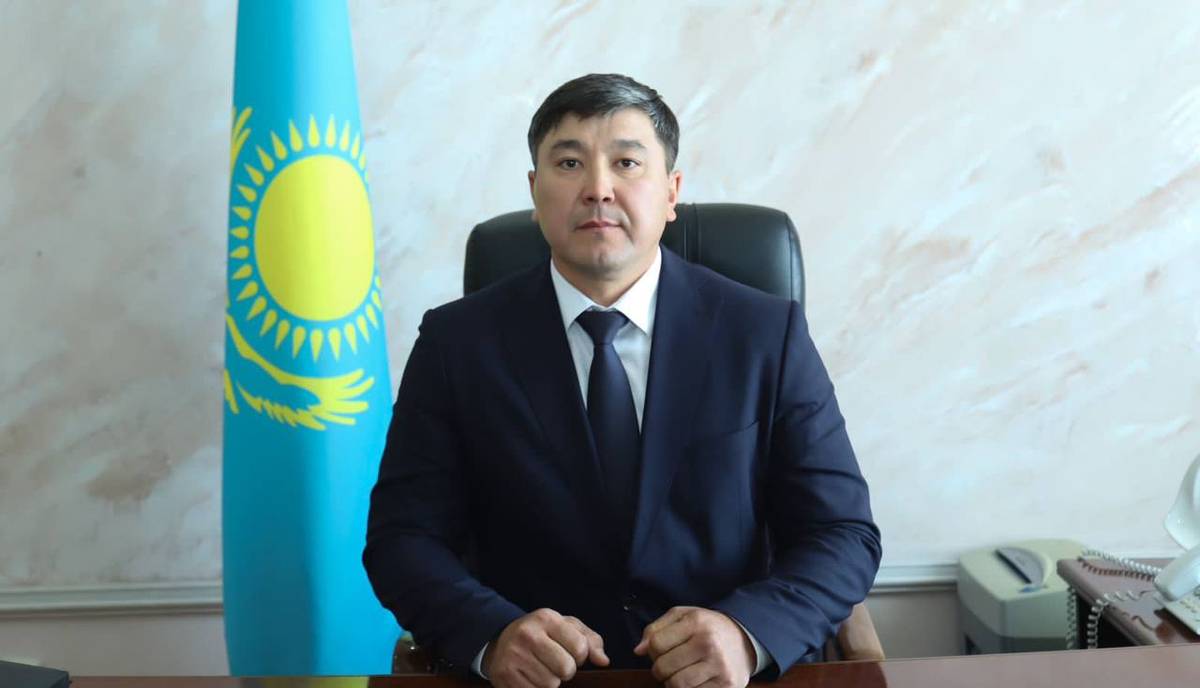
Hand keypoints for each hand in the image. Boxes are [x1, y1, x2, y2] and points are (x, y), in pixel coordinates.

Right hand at [483, 608, 609, 687]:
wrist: (500, 641)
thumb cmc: (540, 634)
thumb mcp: (565, 627)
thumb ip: (589, 640)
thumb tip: (603, 661)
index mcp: (546, 619)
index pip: (580, 648)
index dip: (580, 656)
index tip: (570, 653)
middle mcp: (528, 635)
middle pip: (566, 669)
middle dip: (565, 671)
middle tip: (554, 664)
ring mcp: (514, 656)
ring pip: (551, 685)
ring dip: (550, 681)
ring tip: (540, 669)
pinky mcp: (505, 676)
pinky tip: (530, 677)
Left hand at [633, 606, 755, 687]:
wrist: (745, 640)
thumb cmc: (707, 628)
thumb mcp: (684, 616)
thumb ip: (656, 628)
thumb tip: (638, 650)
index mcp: (697, 622)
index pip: (656, 644)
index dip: (653, 650)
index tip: (662, 651)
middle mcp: (709, 643)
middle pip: (663, 668)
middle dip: (660, 669)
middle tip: (670, 665)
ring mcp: (719, 667)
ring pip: (675, 685)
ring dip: (672, 682)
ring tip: (682, 672)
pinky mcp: (726, 685)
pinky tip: (696, 680)